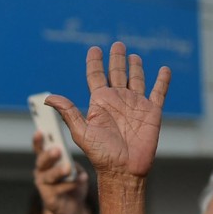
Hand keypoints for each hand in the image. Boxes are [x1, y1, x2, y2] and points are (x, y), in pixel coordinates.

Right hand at [32, 131, 89, 213]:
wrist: (72, 208)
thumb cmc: (72, 183)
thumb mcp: (73, 169)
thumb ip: (70, 162)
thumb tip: (69, 160)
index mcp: (46, 162)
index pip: (40, 148)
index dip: (38, 140)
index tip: (40, 131)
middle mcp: (41, 172)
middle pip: (42, 161)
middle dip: (49, 155)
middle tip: (57, 149)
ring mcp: (44, 186)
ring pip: (49, 176)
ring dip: (58, 171)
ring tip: (67, 168)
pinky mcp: (49, 199)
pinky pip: (59, 190)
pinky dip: (72, 184)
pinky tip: (81, 179)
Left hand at [46, 42, 169, 178]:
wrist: (123, 169)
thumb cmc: (100, 154)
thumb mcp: (81, 131)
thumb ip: (68, 112)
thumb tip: (48, 98)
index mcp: (99, 103)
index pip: (96, 77)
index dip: (95, 63)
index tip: (94, 49)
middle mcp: (117, 101)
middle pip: (116, 74)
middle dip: (116, 59)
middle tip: (117, 44)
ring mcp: (135, 105)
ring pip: (136, 79)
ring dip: (136, 67)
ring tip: (133, 55)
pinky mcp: (152, 111)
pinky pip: (159, 91)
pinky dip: (162, 80)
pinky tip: (163, 69)